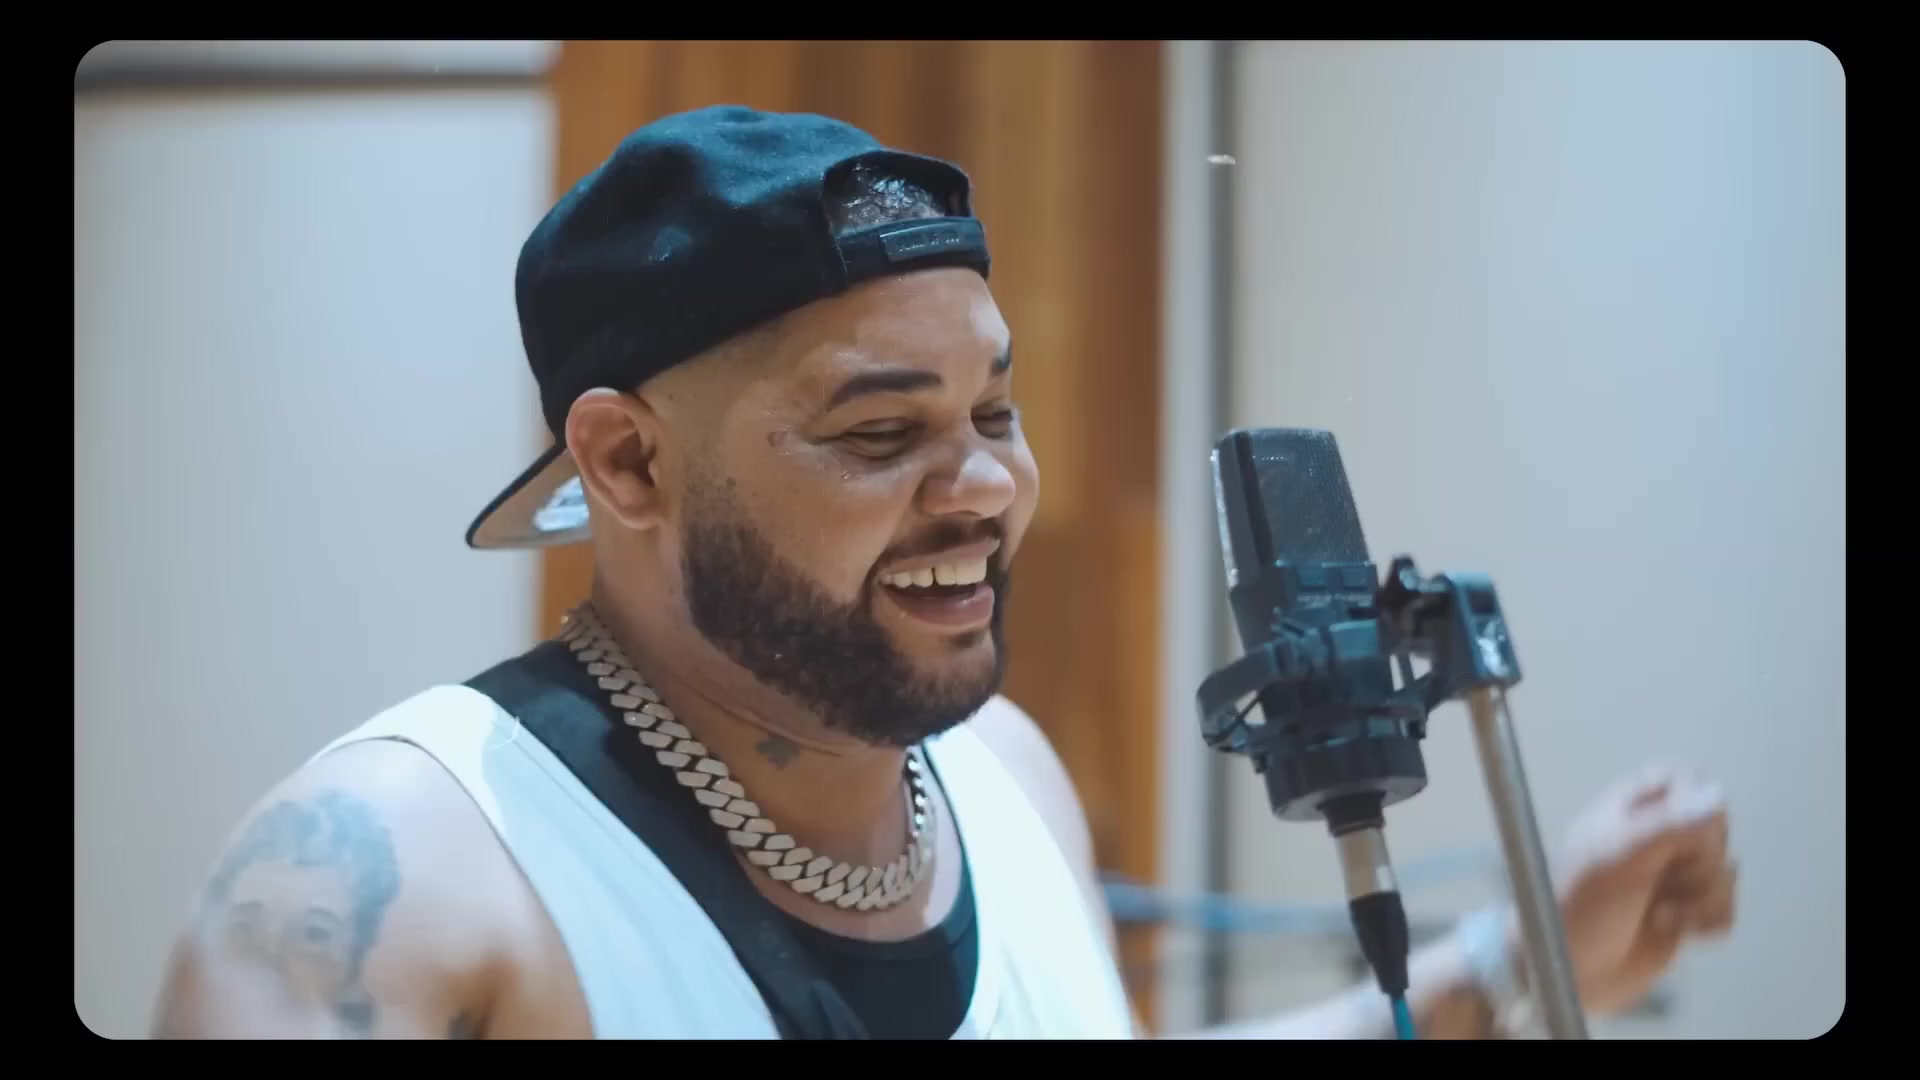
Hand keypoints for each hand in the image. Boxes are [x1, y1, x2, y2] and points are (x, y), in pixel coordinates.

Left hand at [1530, 764, 1736, 1014]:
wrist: (1568, 972)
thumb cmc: (1580, 908)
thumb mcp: (1617, 858)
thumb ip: (1668, 825)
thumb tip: (1718, 795)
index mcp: (1630, 809)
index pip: (1689, 779)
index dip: (1698, 804)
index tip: (1685, 832)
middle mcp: (1656, 837)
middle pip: (1716, 828)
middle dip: (1700, 860)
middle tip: (1662, 879)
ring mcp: (1672, 877)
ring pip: (1726, 871)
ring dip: (1701, 897)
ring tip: (1659, 912)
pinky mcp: (1687, 915)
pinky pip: (1726, 908)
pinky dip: (1709, 922)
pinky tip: (1677, 931)